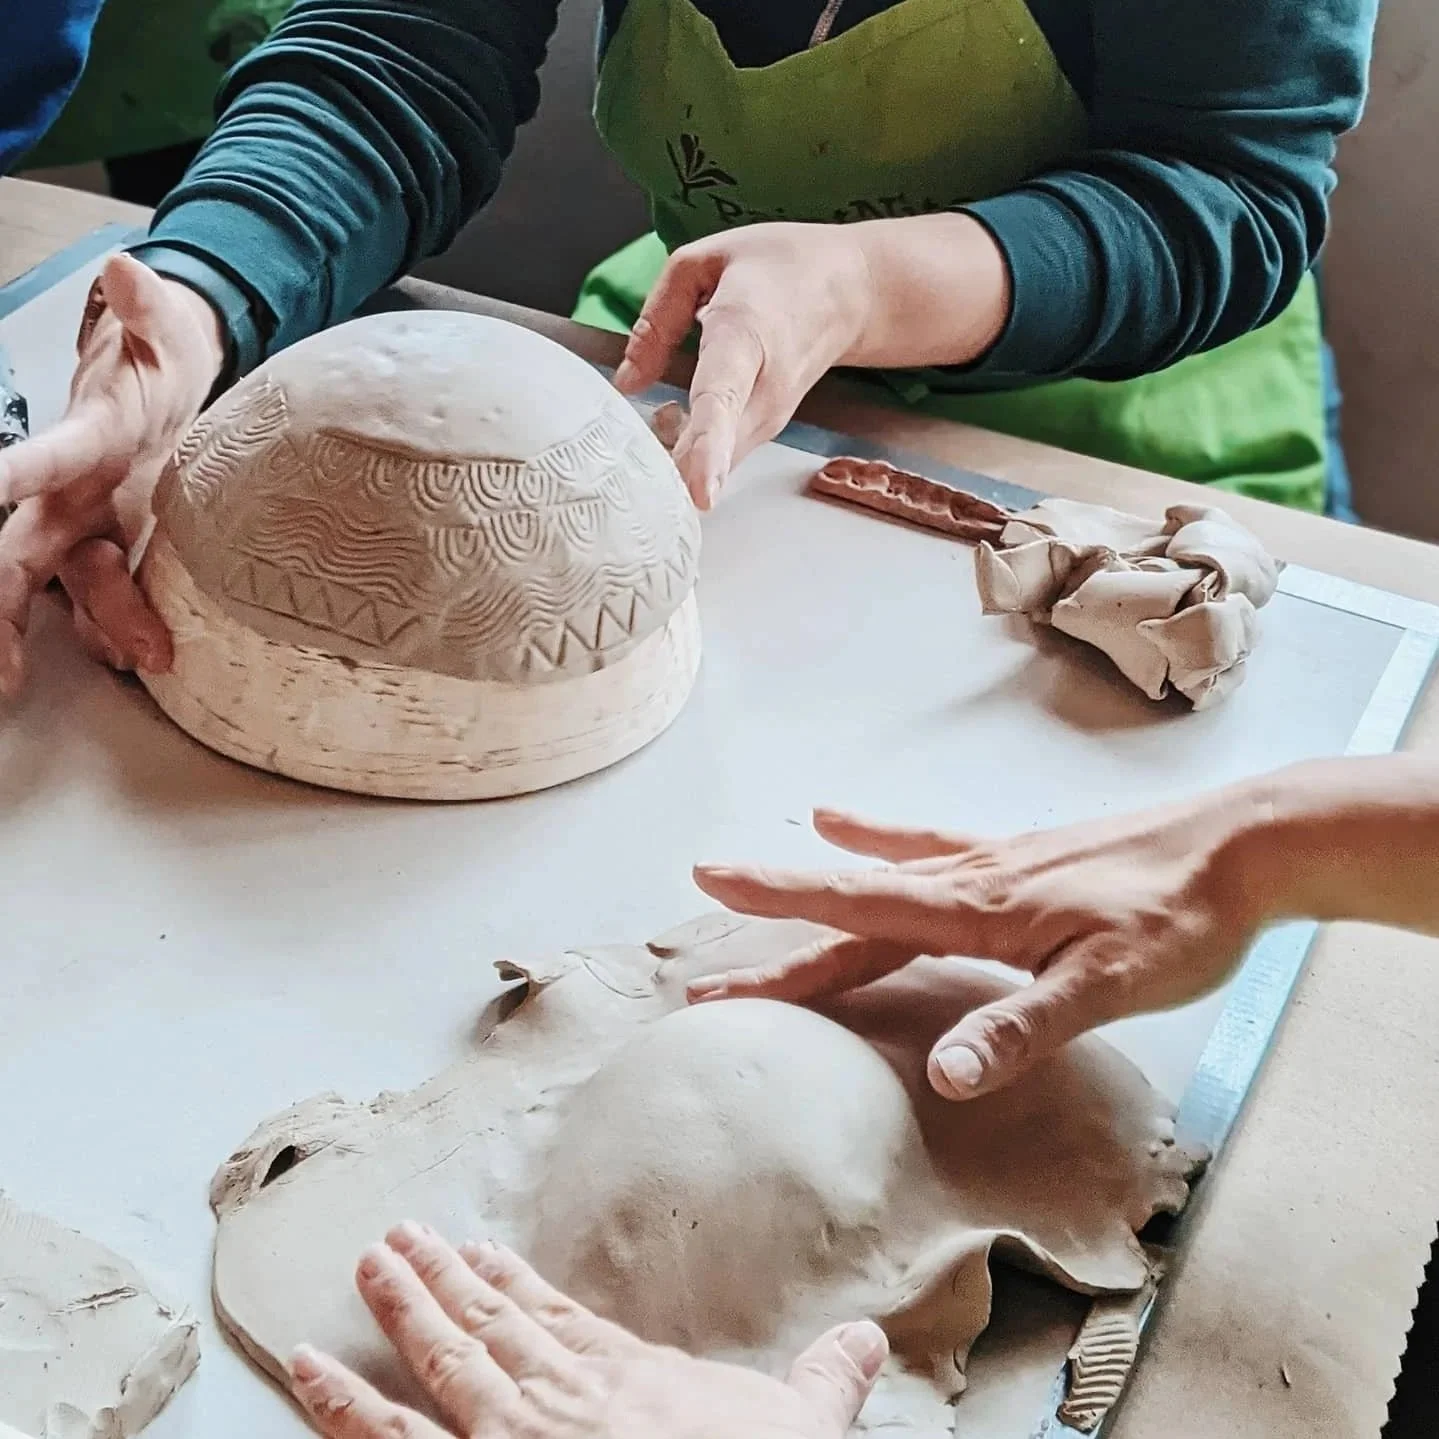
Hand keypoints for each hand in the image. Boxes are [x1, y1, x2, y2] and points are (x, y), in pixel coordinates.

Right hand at [0, 253, 225, 693]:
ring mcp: (89, 526)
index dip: (26, 469)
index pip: (48, 458)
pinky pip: (101, 600)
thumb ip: (144, 307)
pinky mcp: (118, 548)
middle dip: (2, 602)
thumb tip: (126, 270)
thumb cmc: (160, 364)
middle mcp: (72, 493)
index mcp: (85, 444)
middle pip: (23, 552)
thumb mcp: (162, 332)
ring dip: (33, 631)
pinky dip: (103, 633)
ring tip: (9, 685)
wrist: (172, 384)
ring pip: (50, 587)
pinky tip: (111, 666)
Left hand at [290, 1223, 887, 1438]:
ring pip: (440, 1363)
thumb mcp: (800, 1432)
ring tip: (361, 1267)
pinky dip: (342, 1406)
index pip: (557, 1320)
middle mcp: (559, 1397)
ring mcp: (509, 1435)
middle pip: (489, 1327)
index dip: (513, 1286)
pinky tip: (304, 1371)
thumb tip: (870, 1338)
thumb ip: (826, 1382)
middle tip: (396, 1235)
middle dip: (439, 1280)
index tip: (479, 1252)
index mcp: (626, 1378)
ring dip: (396, 1313)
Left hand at [612, 222, 875, 509]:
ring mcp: (772, 416)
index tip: (699, 493)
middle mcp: (764, 387)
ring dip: (677, 465)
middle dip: (671, 474)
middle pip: (719, 450)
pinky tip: (671, 435)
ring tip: (648, 437)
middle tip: (629, 475)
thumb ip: (657, 320)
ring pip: (717, 463)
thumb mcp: (704, 262)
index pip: (722, 398)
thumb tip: (627, 382)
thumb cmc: (778, 267)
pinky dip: (692, 459)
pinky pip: (722, 459)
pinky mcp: (767, 432)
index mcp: (743, 334)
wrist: (852, 291)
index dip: (707, 448)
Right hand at [689, 789, 1272, 1100]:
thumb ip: (1020, 1028)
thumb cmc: (1179, 916)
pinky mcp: (1023, 861)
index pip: (854, 911)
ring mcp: (994, 863)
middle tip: (708, 968)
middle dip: (778, 934)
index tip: (709, 887)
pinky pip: (933, 849)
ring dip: (823, 888)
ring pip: (884, 879)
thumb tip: (939, 1074)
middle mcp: (969, 879)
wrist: (1241, 846)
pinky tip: (864, 823)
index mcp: (974, 908)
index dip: (778, 905)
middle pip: (853, 911)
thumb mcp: (1107, 987)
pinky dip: (887, 838)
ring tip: (767, 874)